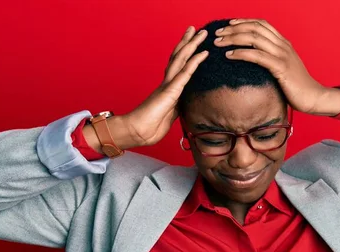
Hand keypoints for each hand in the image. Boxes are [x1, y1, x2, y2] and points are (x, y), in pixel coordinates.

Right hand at [123, 27, 208, 146]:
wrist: (138, 132)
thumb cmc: (150, 127)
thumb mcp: (170, 115)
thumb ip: (177, 106)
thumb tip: (185, 104)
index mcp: (168, 89)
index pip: (179, 67)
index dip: (187, 55)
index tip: (195, 44)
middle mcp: (167, 83)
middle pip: (179, 58)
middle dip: (189, 43)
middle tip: (198, 30)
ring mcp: (168, 86)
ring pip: (181, 60)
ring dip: (192, 45)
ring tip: (201, 33)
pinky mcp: (170, 92)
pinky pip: (184, 74)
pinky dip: (194, 62)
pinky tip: (202, 53)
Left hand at [214, 19, 339, 115]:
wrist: (314, 97)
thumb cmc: (297, 87)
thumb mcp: (283, 69)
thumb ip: (271, 61)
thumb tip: (253, 62)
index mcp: (283, 43)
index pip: (261, 24)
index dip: (243, 22)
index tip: (228, 25)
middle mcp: (283, 45)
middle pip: (254, 28)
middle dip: (233, 29)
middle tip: (218, 34)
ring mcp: (282, 55)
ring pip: (253, 38)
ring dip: (233, 38)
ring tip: (219, 43)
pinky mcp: (281, 67)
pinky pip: (257, 56)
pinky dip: (241, 53)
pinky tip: (229, 56)